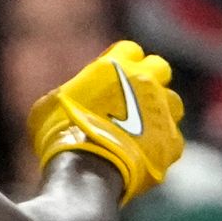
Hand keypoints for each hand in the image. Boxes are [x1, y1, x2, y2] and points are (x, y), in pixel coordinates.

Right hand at [25, 38, 183, 203]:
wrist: (87, 170)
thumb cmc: (61, 135)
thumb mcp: (49, 106)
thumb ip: (69, 95)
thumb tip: (66, 101)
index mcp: (116, 65)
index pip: (129, 50)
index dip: (122, 63)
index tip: (113, 78)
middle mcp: (146, 81)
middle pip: (159, 68)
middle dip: (149, 79)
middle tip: (134, 97)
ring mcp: (162, 111)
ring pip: (172, 102)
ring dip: (159, 110)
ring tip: (142, 128)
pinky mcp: (172, 141)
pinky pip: (171, 138)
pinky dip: (160, 144)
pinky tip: (144, 154)